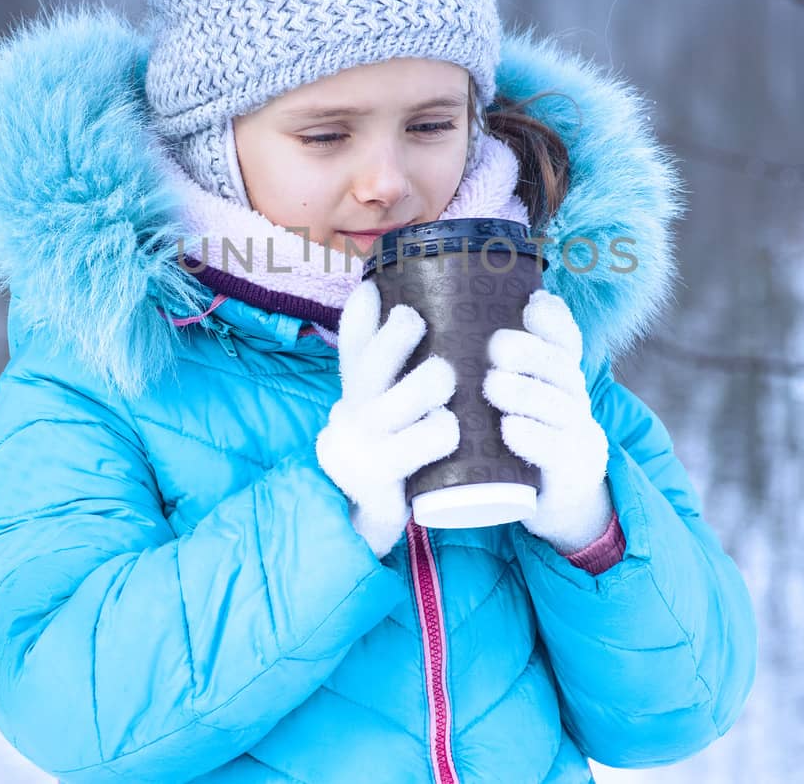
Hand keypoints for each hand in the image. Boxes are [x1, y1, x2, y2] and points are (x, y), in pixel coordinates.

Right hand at [316, 280, 459, 556]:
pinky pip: (416, 445)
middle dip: (393, 337)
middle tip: (416, 320)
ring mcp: (366, 444)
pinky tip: (451, 427)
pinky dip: (439, 431)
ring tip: (445, 376)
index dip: (358, 315)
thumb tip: (393, 301)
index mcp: (358, 392)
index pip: (352, 346)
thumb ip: (386, 363)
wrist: (364, 514)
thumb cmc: (389, 445)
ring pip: (395, 403)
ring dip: (424, 384)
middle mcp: (354, 413)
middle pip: (368, 367)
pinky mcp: (382, 474)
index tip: (372, 287)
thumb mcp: (381, 405)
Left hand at [484, 289, 613, 554]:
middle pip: (562, 369)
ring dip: (526, 393)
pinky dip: (533, 439)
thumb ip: (497, 364)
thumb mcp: (519, 398)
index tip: (530, 307)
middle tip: (495, 349)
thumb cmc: (525, 438)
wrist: (559, 502)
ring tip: (492, 385)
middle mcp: (575, 401)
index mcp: (561, 378)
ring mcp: (577, 438)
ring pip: (560, 408)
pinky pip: (556, 453)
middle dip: (531, 354)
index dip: (553, 323)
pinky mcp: (569, 475)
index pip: (567, 342)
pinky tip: (510, 430)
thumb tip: (456, 313)